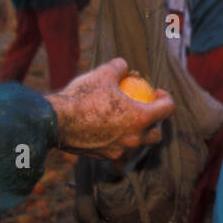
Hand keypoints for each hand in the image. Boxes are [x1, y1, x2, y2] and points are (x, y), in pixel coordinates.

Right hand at [45, 59, 173, 159]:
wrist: (56, 122)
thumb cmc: (82, 96)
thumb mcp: (102, 74)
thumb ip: (118, 68)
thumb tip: (124, 65)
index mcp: (140, 118)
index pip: (167, 109)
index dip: (166, 98)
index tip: (157, 92)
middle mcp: (134, 138)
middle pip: (156, 134)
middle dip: (157, 123)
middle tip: (148, 110)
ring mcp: (119, 151)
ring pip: (136, 144)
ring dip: (137, 133)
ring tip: (128, 120)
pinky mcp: (104, 157)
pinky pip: (118, 149)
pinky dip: (118, 140)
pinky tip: (109, 129)